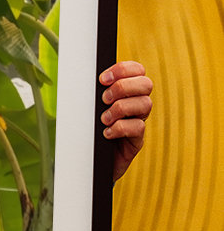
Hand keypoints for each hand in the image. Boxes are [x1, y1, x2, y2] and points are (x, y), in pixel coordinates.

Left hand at [99, 60, 152, 181]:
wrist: (90, 160)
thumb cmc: (89, 129)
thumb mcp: (91, 107)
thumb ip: (94, 91)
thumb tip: (84, 75)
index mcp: (127, 91)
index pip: (138, 70)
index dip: (123, 69)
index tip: (102, 79)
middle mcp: (137, 104)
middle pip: (146, 84)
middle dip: (123, 87)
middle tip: (104, 99)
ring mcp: (139, 121)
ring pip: (145, 104)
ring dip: (120, 108)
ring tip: (104, 119)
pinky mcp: (137, 140)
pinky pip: (138, 127)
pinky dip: (120, 128)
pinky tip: (106, 133)